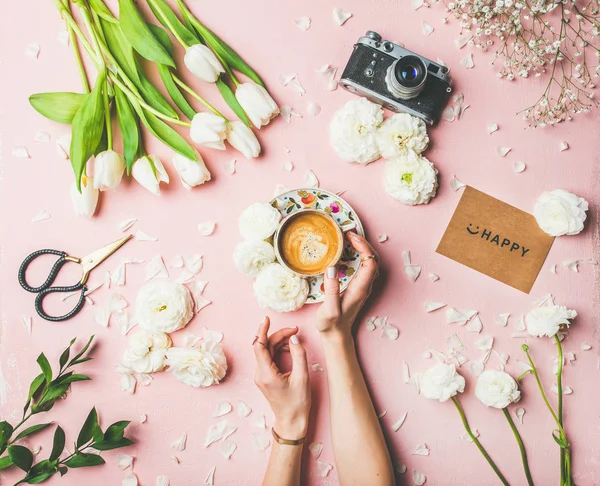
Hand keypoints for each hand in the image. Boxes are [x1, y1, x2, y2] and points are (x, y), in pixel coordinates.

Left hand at [253, 317, 310, 439]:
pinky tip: (290, 350)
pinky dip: (279, 351)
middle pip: (265, 346)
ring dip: (280, 342)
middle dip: (279, 336)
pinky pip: (269, 358)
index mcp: (266, 374)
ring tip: (295, 341)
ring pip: (267, 351)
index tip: (266, 319)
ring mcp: (261, 376)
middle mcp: (260, 374)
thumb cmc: (298, 403)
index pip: (259, 346)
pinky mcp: (265, 377)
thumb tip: (294, 338)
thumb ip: (298, 355)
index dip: (262, 330)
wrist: (291, 422)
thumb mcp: (302, 378)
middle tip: (295, 331)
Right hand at [316, 232, 378, 339]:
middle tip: (349, 234)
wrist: (336, 335)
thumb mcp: (329, 310)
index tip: (351, 238)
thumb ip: (330, 289)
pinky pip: (364, 266)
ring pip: (370, 262)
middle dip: (364, 244)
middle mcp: (364, 286)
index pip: (371, 262)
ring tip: (349, 239)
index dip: (364, 247)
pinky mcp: (357, 286)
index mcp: (360, 289)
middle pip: (373, 260)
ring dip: (363, 248)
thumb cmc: (331, 325)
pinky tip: (348, 251)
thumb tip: (331, 267)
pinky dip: (359, 255)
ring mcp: (362, 286)